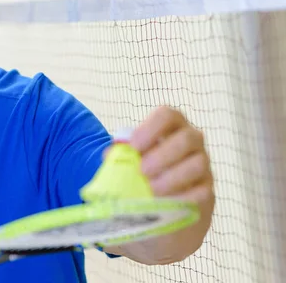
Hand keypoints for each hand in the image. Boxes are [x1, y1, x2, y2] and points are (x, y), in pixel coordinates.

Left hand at [103, 106, 214, 264]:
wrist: (163, 199)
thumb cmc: (145, 169)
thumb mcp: (132, 158)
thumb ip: (122, 153)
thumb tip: (110, 154)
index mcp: (172, 126)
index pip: (167, 115)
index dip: (151, 128)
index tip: (135, 146)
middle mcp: (192, 140)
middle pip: (186, 139)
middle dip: (163, 155)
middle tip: (142, 171)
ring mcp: (203, 164)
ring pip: (198, 164)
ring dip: (172, 177)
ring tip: (151, 189)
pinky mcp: (207, 189)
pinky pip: (202, 192)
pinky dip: (183, 198)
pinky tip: (166, 203)